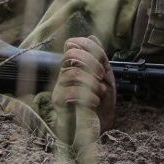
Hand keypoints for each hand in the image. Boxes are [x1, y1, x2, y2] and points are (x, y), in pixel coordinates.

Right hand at [52, 35, 115, 150]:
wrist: (98, 128)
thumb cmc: (101, 103)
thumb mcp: (105, 78)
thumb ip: (100, 58)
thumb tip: (92, 35)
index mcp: (75, 65)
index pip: (71, 44)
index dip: (86, 46)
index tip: (102, 60)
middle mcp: (64, 73)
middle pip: (69, 53)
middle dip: (89, 61)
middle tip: (101, 74)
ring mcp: (59, 86)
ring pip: (72, 72)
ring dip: (91, 83)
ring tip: (99, 92)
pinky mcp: (58, 102)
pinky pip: (70, 92)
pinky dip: (88, 96)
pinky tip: (94, 102)